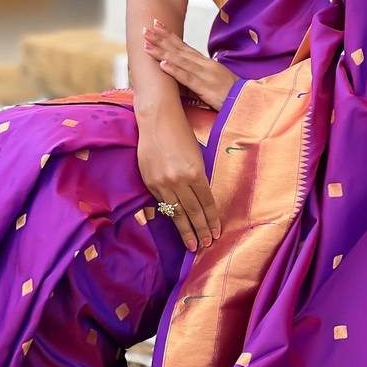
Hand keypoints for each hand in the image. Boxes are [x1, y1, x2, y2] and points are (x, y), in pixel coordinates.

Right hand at [136, 109, 219, 251]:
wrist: (157, 121)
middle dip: (201, 230)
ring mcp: (162, 182)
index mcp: (195, 172)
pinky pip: (162, 204)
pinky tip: (176, 226)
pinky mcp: (150, 182)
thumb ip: (198, 177)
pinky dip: (170, 217)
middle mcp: (179, 180)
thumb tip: (202, 200)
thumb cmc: (181, 134)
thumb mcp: (197, 155)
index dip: (212, 219)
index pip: (206, 202)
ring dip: (186, 230)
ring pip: (177, 213)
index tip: (216, 233)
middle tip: (206, 245)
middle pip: (192, 211)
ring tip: (193, 245)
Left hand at [142, 20, 237, 111]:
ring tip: (147, 44)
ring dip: (162, 52)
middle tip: (145, 29)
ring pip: (180, 60)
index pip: (184, 45)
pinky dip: (175, 70)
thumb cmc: (230, 91)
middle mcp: (204, 65)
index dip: (170, 35)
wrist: (246, 101)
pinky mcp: (205, 88)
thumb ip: (201, 70)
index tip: (156, 25)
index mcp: (205, 62)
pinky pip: (188, 78)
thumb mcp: (215, 76)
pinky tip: (163, 64)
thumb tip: (186, 67)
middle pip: (179, 49)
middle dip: (161, 38)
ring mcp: (204, 75)